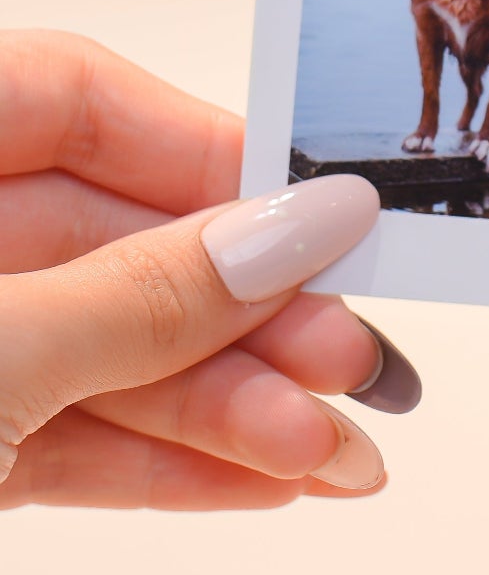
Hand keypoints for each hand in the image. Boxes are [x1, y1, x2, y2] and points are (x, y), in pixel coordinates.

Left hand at [0, 31, 419, 510]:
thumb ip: (139, 293)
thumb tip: (302, 228)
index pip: (77, 96)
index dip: (209, 152)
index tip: (322, 216)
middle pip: (112, 242)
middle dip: (242, 317)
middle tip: (344, 359)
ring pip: (99, 352)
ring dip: (225, 408)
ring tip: (324, 452)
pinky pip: (58, 436)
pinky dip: (157, 464)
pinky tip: (259, 478)